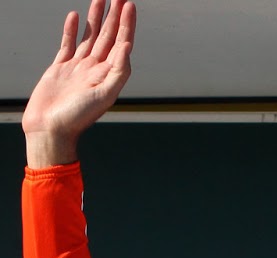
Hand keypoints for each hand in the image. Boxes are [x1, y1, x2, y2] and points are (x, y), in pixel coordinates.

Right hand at [21, 0, 136, 167]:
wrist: (50, 129)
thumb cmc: (77, 118)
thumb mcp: (103, 94)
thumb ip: (118, 71)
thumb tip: (127, 47)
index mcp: (108, 74)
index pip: (121, 42)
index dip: (126, 24)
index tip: (129, 5)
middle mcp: (95, 69)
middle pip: (108, 36)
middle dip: (114, 16)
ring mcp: (78, 67)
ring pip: (89, 36)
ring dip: (95, 18)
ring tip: (100, 0)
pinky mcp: (60, 68)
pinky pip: (68, 44)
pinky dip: (72, 30)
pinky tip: (75, 16)